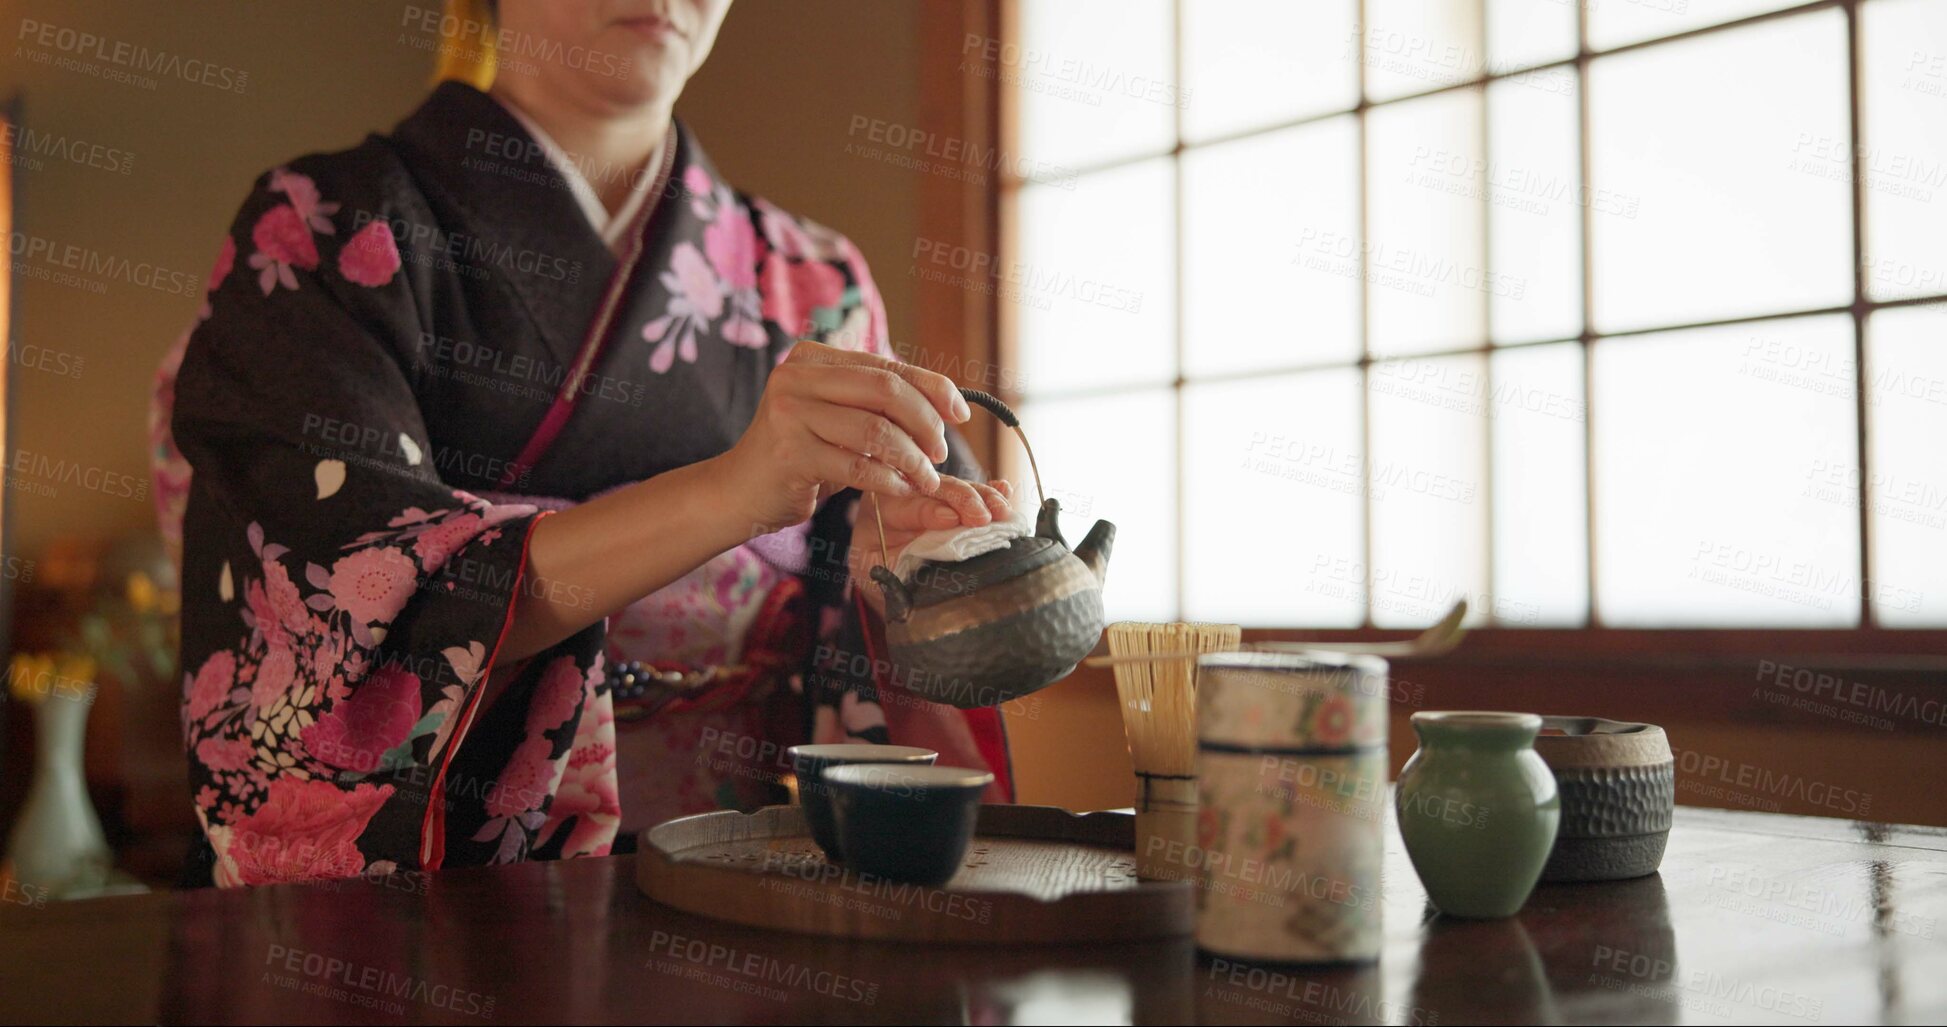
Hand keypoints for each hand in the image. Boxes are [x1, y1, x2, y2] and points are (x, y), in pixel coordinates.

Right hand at [714, 340, 992, 533]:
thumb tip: (946, 401)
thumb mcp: (837, 417)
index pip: (887, 366)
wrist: (739, 492)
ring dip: (912, 459)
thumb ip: (876, 403)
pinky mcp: (789, 454)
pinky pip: (858, 466)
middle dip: (926, 423)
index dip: (932, 388)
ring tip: (926, 479)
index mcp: (812, 357)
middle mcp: (797, 377)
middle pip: (886, 390)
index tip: (961, 414)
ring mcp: (789, 413)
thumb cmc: (799, 454)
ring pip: (876, 431)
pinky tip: (900, 490)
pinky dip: (889, 481)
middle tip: (940, 453)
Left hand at [852, 479, 1013, 615]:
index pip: (909, 505)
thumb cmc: (882, 568)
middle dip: (964, 500)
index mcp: (885, 506)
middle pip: (940, 488)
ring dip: (986, 498)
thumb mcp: (879, 571)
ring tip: (1002, 513)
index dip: (930, 511)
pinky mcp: (960, 500)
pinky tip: (1006, 492)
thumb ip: (890, 570)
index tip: (951, 518)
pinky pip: (979, 491)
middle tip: (982, 517)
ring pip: (964, 487)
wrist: (888, 564)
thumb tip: (910, 580)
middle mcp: (912, 490)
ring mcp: (938, 492)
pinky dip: (994, 492)